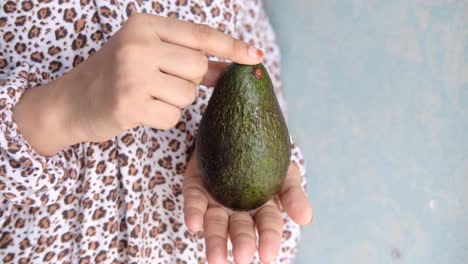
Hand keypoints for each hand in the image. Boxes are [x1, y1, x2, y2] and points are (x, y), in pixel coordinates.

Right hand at [13, 14, 262, 155]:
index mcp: (145, 25)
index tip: (255, 57)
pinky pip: (173, 116)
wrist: (71, 101)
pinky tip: (140, 110)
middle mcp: (138, 44)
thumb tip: (232, 66)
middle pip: (198, 67)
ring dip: (174, 101)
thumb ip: (190, 59)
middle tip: (161, 81)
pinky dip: (162, 118)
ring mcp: (132, 73)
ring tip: (146, 94)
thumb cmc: (117, 75)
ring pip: (188, 95)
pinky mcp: (129, 103)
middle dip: (189, 81)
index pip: (200, 35)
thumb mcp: (150, 55)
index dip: (231, 47)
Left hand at [183, 153, 312, 263]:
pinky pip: (194, 202)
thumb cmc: (267, 156)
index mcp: (263, 209)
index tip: (267, 256)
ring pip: (215, 224)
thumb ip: (293, 195)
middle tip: (241, 259)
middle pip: (239, 230)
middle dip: (241, 243)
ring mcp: (215, 200)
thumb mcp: (285, 172)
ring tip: (215, 260)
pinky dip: (193, 213)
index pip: (267, 226)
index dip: (268, 240)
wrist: (239, 132)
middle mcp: (238, 210)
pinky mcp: (195, 188)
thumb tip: (306, 219)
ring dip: (215, 241)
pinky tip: (194, 225)